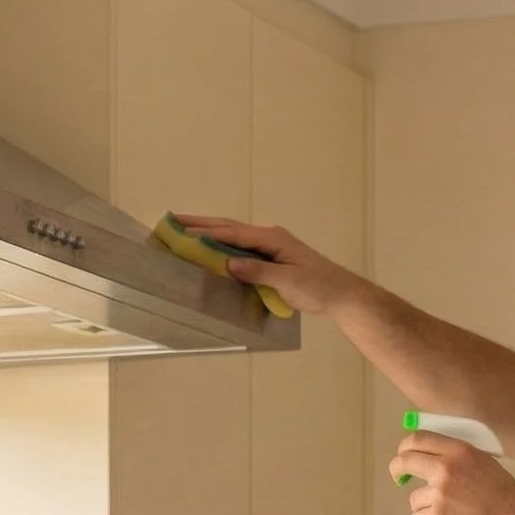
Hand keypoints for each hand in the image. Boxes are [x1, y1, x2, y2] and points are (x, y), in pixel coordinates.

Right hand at [170, 216, 354, 315]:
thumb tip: (228, 263)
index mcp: (271, 238)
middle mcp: (269, 237)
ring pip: (234, 236)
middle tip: (173, 220)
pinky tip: (212, 252)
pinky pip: (241, 250)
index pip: (232, 233)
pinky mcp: (272, 259)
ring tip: (185, 231)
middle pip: (229, 227)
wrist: (341, 294)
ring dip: (210, 233)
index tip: (181, 230)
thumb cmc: (317, 287)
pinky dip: (223, 247)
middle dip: (201, 224)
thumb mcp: (287, 281)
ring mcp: (271, 247)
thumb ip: (257, 272)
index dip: (205, 232)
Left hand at [390, 430, 514, 514]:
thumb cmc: (504, 497)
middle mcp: (446, 468)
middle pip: (405, 462)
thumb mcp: (484, 464)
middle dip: (397, 470)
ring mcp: (440, 493)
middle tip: (400, 479)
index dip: (405, 448)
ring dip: (424, 509)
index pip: (419, 439)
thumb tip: (436, 458)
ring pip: (414, 499)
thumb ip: (460, 459)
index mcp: (459, 451)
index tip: (405, 457)